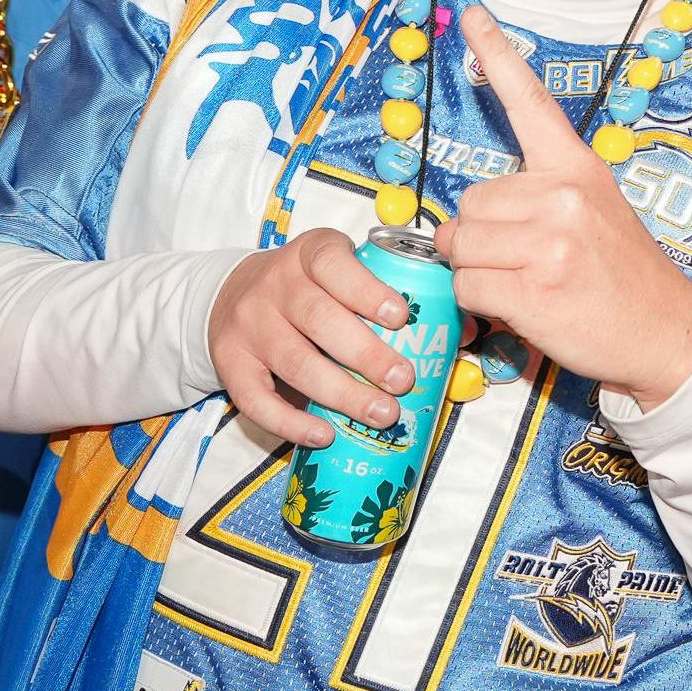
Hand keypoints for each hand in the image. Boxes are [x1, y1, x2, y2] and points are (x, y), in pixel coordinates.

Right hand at [206, 227, 420, 446]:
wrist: (231, 293)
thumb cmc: (307, 287)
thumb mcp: (341, 272)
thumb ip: (391, 295)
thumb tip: (461, 331)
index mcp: (309, 255)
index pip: (334, 264)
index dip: (367, 291)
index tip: (400, 318)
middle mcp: (275, 285)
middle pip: (319, 319)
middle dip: (366, 354)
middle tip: (402, 380)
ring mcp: (250, 325)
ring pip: (295, 362)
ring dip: (342, 393)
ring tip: (382, 414)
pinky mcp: (230, 362)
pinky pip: (256, 398)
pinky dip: (290, 422)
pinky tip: (324, 435)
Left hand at [447, 18, 691, 406]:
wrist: (667, 332)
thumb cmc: (622, 274)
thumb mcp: (595, 212)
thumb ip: (539, 197)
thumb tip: (475, 211)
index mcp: (577, 168)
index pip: (530, 103)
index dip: (495, 55)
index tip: (470, 14)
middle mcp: (561, 196)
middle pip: (469, 201)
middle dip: (480, 235)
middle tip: (524, 259)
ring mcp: (549, 243)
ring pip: (461, 245)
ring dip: (477, 271)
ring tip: (525, 283)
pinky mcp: (534, 289)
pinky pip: (467, 285)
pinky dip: (479, 303)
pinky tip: (521, 308)